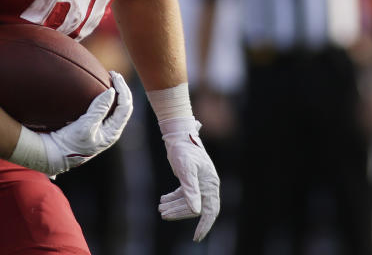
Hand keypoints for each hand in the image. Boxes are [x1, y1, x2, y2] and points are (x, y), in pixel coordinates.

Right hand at [20, 71, 131, 175]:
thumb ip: (99, 108)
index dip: (123, 90)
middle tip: (113, 74)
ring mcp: (104, 127)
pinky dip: (105, 97)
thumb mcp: (85, 125)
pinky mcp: (95, 124)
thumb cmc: (71, 142)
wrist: (57, 153)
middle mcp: (111, 129)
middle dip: (121, 88)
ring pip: (117, 106)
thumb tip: (111, 91)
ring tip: (109, 78)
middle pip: (124, 105)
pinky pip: (106, 108)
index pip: (125, 107)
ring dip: (115, 91)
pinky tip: (98, 88)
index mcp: (113, 132)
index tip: (114, 77)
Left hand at [158, 117, 220, 240]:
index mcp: (210, 183)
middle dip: (180, 212)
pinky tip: (163, 201)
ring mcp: (199, 182)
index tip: (196, 237)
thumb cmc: (184, 150)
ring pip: (188, 201)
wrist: (177, 134)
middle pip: (196, 207)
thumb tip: (195, 210)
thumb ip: (191, 190)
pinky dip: (173, 198)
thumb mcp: (186, 170)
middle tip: (163, 214)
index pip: (211, 210)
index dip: (204, 225)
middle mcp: (207, 184)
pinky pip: (183, 194)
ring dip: (174, 206)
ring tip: (160, 209)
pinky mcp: (189, 178)